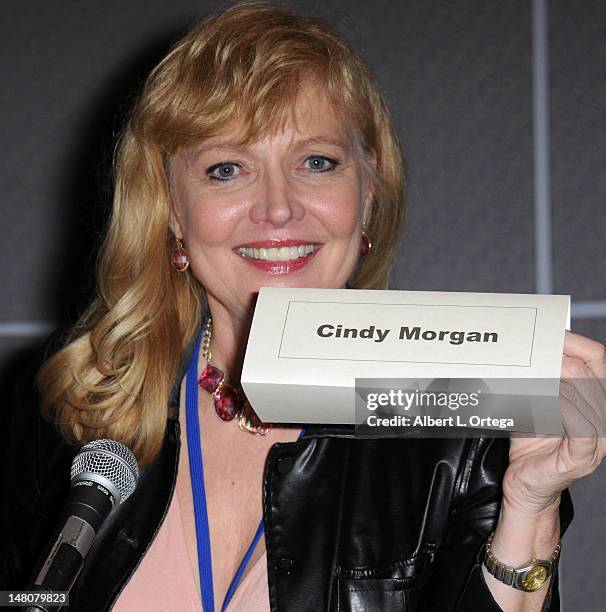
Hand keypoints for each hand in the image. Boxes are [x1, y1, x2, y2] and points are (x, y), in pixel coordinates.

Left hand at [503, 330, 605, 514]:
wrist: (525, 487)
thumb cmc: (530, 444)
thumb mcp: (534, 403)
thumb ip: (537, 380)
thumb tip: (523, 350)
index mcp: (594, 402)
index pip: (599, 362)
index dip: (578, 343)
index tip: (552, 331)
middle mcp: (602, 419)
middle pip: (597, 372)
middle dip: (570, 352)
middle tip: (543, 344)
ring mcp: (596, 440)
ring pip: (590, 395)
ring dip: (564, 376)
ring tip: (541, 367)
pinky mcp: (582, 457)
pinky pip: (582, 426)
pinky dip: (567, 407)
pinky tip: (552, 397)